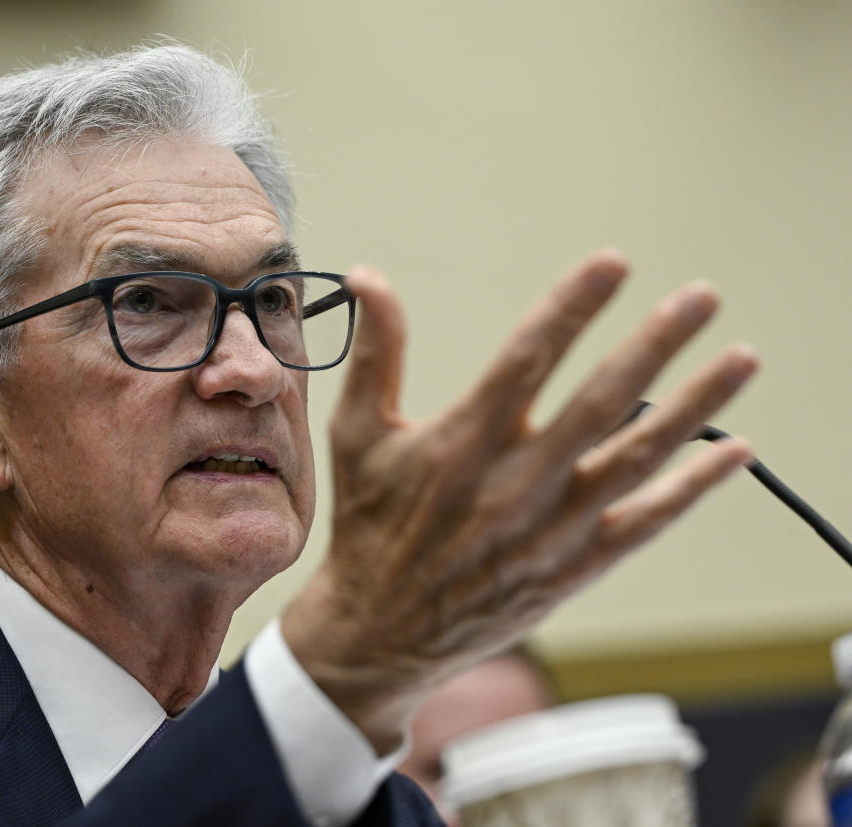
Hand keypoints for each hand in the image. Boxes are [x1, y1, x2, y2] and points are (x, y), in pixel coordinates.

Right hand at [280, 250, 757, 752]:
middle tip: (701, 299)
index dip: (572, 307)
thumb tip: (368, 275)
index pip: (526, 358)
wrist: (381, 631)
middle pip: (600, 401)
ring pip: (637, 457)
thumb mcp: (357, 434)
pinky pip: (645, 521)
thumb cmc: (369, 524)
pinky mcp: (574, 565)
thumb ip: (376, 353)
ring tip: (742, 359)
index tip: (613, 263)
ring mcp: (550, 528)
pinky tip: (733, 451)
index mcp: (460, 444)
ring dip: (694, 406)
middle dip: (656, 344)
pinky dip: (693, 486)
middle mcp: (513, 483)